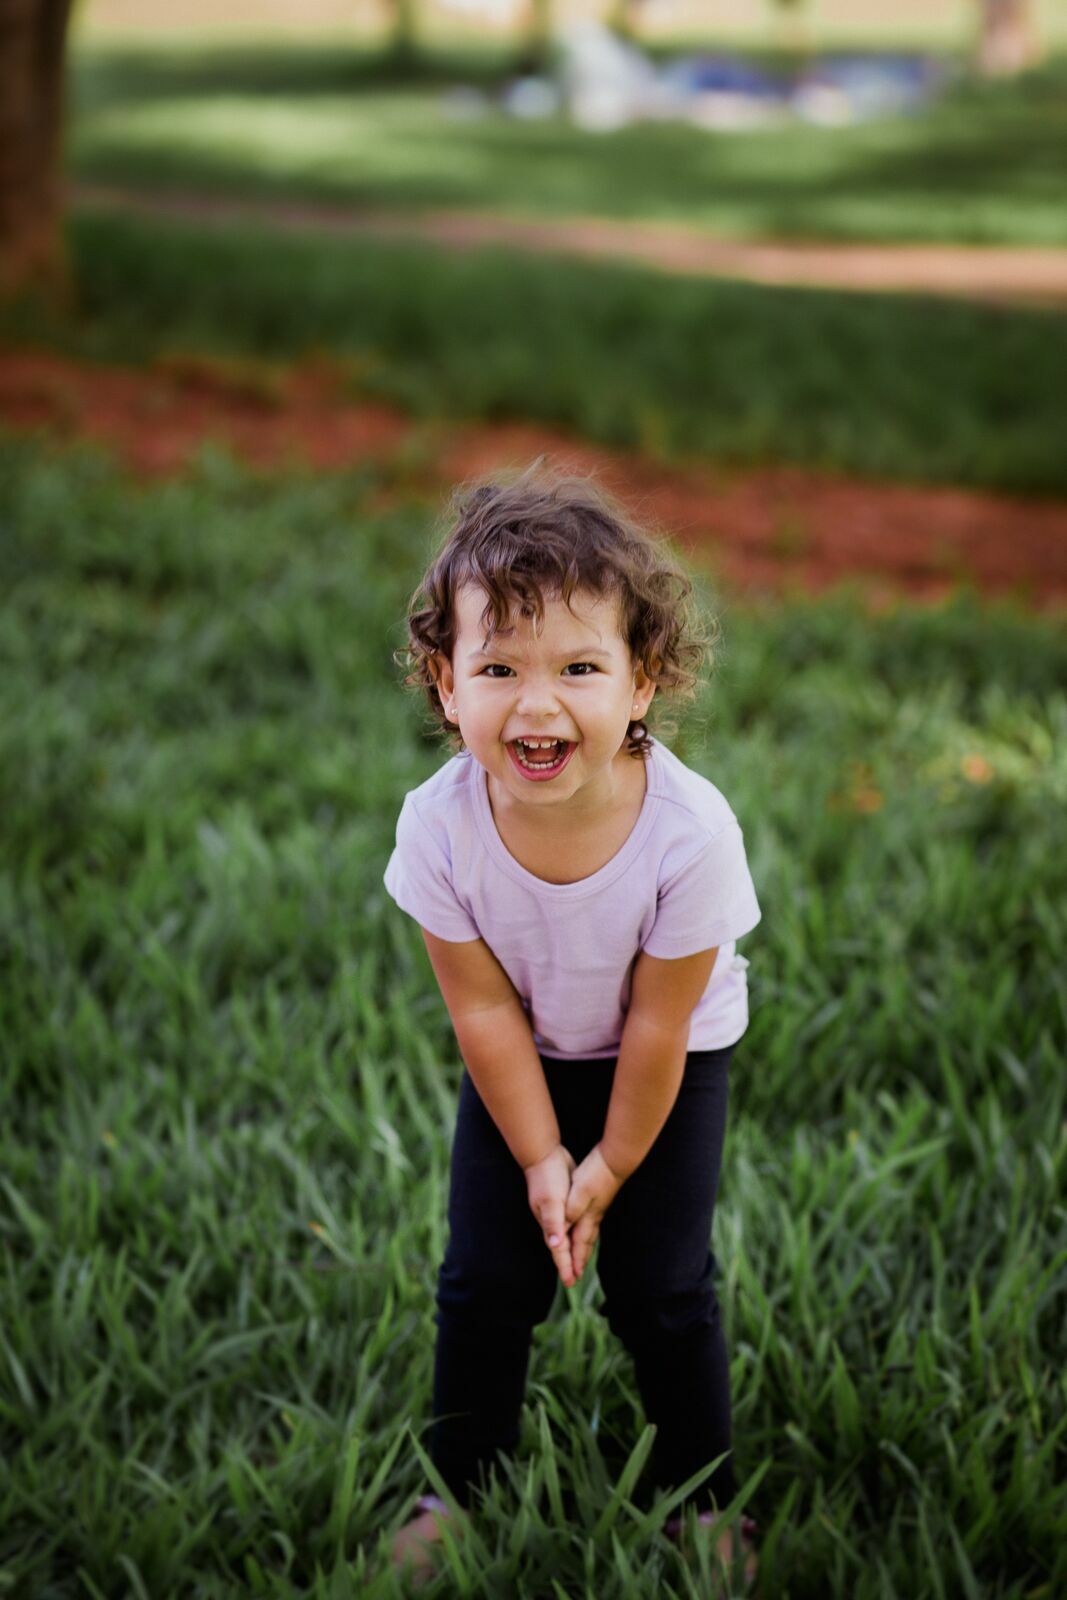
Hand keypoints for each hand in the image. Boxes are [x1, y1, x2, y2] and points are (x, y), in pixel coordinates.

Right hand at [524, 1143, 577, 1287]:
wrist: (543, 1155)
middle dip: (567, 1264)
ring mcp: (557, 1211)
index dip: (564, 1266)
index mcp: (551, 1224)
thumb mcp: (552, 1201)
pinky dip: (574, 1233)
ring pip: (566, 1237)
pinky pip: (571, 1224)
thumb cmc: (547, 1178)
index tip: (571, 1282)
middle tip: (574, 1280)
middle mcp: (553, 1221)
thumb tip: (554, 1245)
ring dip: (571, 1250)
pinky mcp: (564, 1202)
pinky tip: (578, 1233)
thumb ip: (553, 1223)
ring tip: (577, 1263)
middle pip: (561, 1248)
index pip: (558, 1251)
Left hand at [564, 1143, 624, 1280]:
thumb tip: (561, 1234)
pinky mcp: (599, 1199)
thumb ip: (570, 1213)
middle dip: (580, 1259)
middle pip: (586, 1243)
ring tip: (581, 1258)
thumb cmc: (596, 1174)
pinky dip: (586, 1233)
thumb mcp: (579, 1193)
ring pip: (589, 1234)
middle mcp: (594, 1216)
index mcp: (588, 1217)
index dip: (574, 1262)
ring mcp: (598, 1207)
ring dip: (583, 1248)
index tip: (571, 1279)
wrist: (616, 1158)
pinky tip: (586, 1228)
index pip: (579, 1245)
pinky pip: (591, 1223)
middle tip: (576, 1275)